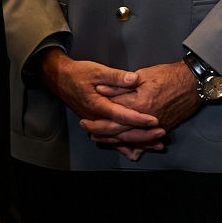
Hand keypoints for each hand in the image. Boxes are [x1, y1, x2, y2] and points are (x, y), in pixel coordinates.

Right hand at [38, 49, 162, 151]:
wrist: (60, 78)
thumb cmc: (78, 73)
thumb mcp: (96, 70)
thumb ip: (116, 77)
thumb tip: (133, 79)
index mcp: (96, 104)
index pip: (120, 115)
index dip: (138, 118)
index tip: (155, 120)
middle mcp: (96, 117)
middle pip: (121, 132)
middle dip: (143, 134)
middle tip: (161, 133)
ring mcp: (96, 123)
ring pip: (118, 139)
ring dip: (138, 142)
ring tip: (157, 144)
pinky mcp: (96, 124)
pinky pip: (111, 140)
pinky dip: (124, 147)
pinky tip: (136, 152)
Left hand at [96, 61, 200, 138]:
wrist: (194, 82)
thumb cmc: (169, 76)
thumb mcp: (141, 76)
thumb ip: (119, 85)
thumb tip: (100, 90)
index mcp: (139, 103)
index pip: (112, 113)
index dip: (97, 117)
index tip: (86, 118)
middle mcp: (146, 118)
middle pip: (119, 129)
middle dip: (101, 132)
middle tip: (88, 130)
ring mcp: (156, 125)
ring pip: (131, 138)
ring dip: (115, 140)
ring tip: (100, 139)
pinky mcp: (164, 127)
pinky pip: (147, 141)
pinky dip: (136, 146)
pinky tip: (128, 149)